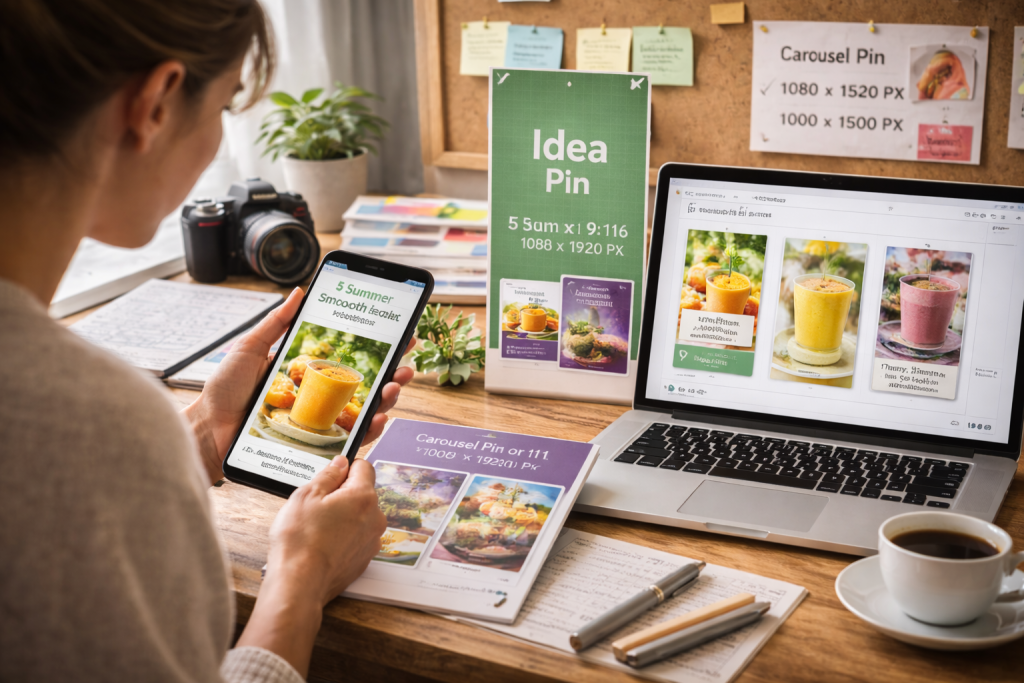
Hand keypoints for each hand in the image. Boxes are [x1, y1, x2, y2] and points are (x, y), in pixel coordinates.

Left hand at [183, 287, 415, 483]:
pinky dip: (370, 430)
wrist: (208, 428)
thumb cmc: (225, 391)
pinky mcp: (316, 446)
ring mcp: (321, 423)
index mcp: (310, 375)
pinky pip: (350, 440)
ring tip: (396, 385)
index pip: (352, 361)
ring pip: (366, 412)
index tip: (401, 335)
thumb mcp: (251, 347)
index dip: (380, 350)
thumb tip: (300, 292)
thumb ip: (276, 322)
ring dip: (389, 399)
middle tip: (406, 363)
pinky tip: (379, 418)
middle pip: (368, 387)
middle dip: (394, 374)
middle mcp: (321, 399)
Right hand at [236, 456, 385, 675]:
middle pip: (363, 494)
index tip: (332, 475)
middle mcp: (375, 518)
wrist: (300, 583)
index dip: (346, 468)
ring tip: (317, 528)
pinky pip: (356, 538)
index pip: (365, 467)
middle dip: (343, 495)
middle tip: (317, 506)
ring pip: (360, 517)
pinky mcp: (364, 559)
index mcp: (363, 497)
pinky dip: (343, 537)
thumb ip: (328, 474)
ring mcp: (372, 541)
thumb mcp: (306, 495)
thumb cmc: (300, 540)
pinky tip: (323, 544)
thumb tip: (340, 463)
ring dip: (344, 517)